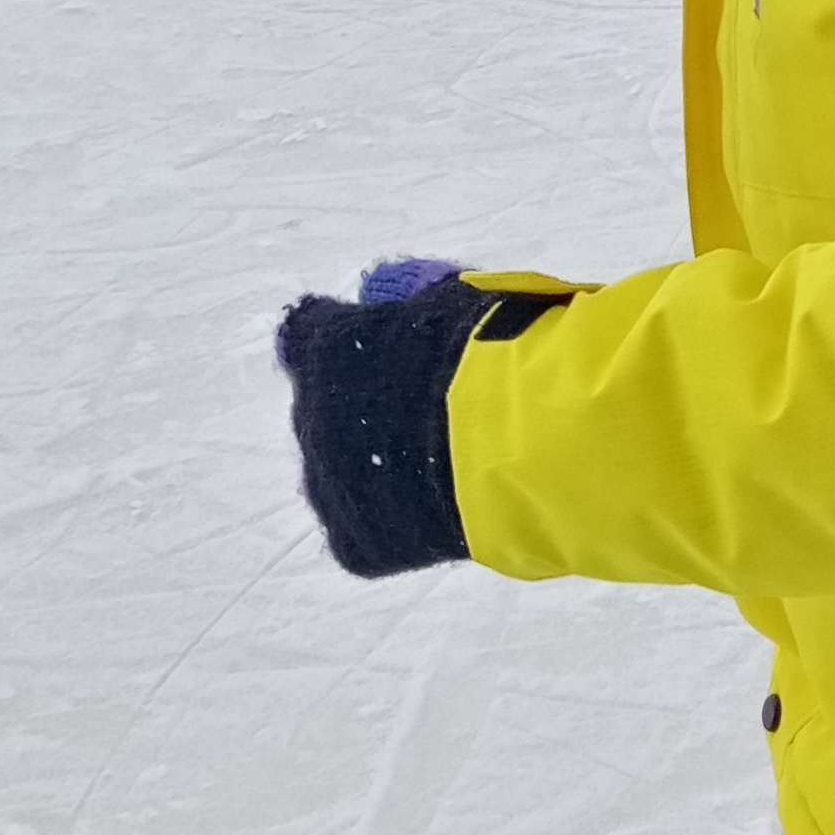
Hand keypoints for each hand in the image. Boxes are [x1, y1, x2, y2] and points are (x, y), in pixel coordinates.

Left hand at [274, 271, 482, 577]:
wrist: (529, 438)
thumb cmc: (501, 351)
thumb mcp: (455, 301)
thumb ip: (412, 301)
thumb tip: (389, 291)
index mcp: (326, 346)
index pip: (306, 335)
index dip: (344, 344)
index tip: (376, 350)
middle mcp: (312, 413)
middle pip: (324, 410)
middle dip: (363, 411)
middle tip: (425, 415)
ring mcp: (328, 484)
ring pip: (339, 473)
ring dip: (374, 467)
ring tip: (440, 468)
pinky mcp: (356, 543)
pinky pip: (363, 529)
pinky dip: (391, 521)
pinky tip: (440, 508)